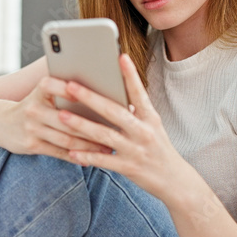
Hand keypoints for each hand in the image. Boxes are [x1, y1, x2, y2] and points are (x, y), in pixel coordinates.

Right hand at [0, 75, 111, 160]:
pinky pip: (59, 152)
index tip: (107, 100)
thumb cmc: (34, 104)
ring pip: (67, 138)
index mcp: (41, 89)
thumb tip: (103, 94)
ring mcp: (32, 128)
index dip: (83, 94)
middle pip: (70, 119)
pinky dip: (77, 156)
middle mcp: (34, 108)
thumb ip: (67, 91)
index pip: (65, 89)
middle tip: (118, 131)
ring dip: (90, 145)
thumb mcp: (44, 92)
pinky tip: (92, 159)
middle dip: (95, 127)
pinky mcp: (31, 145)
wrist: (1, 122)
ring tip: (109, 147)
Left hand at [57, 54, 189, 200]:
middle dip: (91, 98)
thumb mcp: (152, 126)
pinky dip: (87, 156)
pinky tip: (71, 152)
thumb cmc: (159, 148)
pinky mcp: (128, 168)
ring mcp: (135, 150)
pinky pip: (104, 161)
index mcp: (150, 118)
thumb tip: (115, 93)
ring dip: (82, 125)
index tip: (120, 56)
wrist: (175, 180)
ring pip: (104, 136)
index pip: (139, 93)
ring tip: (62, 116)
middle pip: (114, 112)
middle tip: (70, 86)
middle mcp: (144, 131)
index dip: (130, 75)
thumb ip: (135, 112)